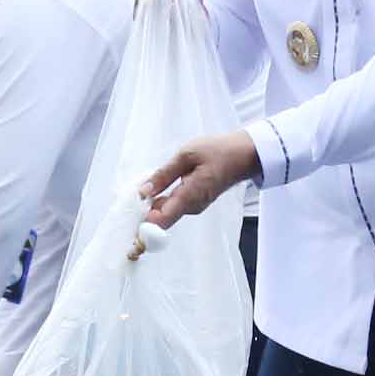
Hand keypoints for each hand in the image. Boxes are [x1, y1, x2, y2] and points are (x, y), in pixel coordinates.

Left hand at [139, 130, 259, 229]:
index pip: (161, 221)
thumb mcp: (186, 155)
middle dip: (143, 212)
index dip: (143, 224)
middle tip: (131, 198)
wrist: (244, 155)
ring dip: (152, 204)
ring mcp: (194, 206)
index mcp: (189, 196)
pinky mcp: (195, 202)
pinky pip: (173, 206)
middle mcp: (191, 207)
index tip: (130, 217)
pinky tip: (157, 186)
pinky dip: (162, 199)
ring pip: (166, 212)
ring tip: (145, 187)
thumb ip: (163, 174)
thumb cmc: (218, 151)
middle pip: (161, 219)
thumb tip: (143, 190)